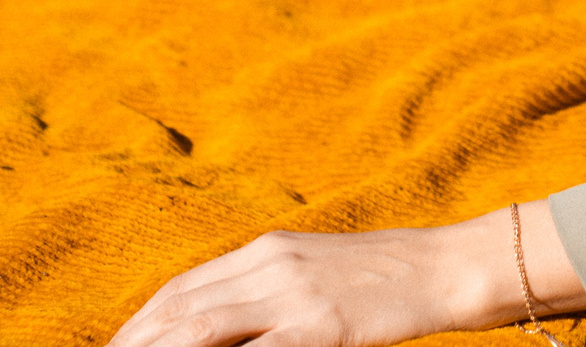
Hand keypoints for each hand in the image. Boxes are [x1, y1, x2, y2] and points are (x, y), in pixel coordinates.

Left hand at [106, 220, 504, 346]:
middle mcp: (271, 265)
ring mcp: (293, 295)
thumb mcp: (322, 271)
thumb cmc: (391, 278)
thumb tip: (228, 322)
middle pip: (178, 311)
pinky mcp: (319, 327)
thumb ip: (273, 290)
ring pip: (198, 331)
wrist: (451, 266)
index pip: (182, 289)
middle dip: (134, 345)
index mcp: (269, 249)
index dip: (141, 324)